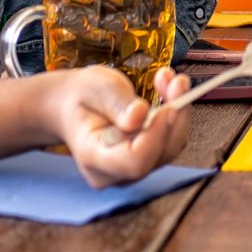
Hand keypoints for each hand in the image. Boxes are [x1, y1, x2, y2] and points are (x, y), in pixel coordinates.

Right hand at [50, 67, 192, 186]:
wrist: (72, 107)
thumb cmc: (82, 96)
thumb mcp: (96, 87)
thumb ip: (117, 103)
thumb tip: (140, 115)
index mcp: (92, 156)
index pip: (134, 161)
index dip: (156, 136)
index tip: (168, 106)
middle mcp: (111, 172)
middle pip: (156, 156)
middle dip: (174, 118)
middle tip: (176, 81)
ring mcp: (128, 171)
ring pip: (169, 148)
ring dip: (179, 113)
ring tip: (172, 79)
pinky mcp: (144, 161)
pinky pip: (170, 143)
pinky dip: (176, 116)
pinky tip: (169, 91)